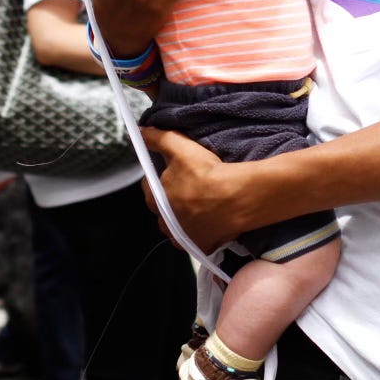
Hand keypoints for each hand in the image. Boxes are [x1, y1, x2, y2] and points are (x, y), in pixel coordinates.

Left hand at [142, 128, 248, 252]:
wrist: (236, 197)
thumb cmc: (206, 174)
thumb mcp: (180, 147)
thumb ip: (158, 138)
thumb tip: (142, 133)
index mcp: (156, 200)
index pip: (150, 186)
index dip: (159, 176)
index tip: (171, 170)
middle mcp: (166, 224)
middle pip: (164, 208)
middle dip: (172, 198)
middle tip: (190, 185)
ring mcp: (184, 238)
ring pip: (179, 225)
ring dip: (186, 216)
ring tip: (202, 202)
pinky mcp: (202, 247)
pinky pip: (197, 239)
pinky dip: (201, 231)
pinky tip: (211, 218)